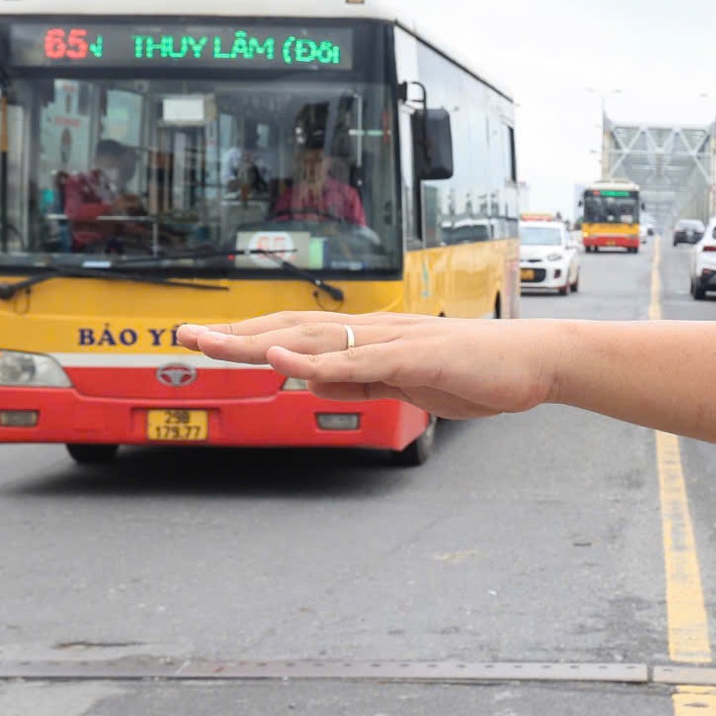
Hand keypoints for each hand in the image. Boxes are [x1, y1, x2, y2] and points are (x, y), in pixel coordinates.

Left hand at [177, 312, 558, 419]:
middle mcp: (374, 332)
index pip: (296, 334)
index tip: (205, 341)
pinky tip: (284, 360)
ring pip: (316, 340)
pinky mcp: (417, 358)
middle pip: (292, 329)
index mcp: (368, 340)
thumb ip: (358, 383)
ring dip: (261, 341)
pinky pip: (361, 361)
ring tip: (215, 344)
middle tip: (183, 336)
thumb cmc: (475, 373)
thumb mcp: (404, 386)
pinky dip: (319, 362)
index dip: (248, 336)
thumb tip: (312, 383)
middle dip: (236, 335)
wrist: (532, 366)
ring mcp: (394, 341)